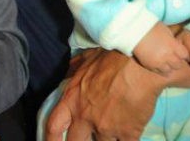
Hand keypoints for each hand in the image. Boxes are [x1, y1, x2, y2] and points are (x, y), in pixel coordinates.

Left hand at [45, 48, 165, 140]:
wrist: (139, 61)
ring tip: (112, 130)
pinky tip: (128, 135)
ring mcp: (105, 127)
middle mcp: (84, 116)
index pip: (53, 126)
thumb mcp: (87, 58)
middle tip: (88, 137)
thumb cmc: (113, 56)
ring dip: (105, 140)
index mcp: (72, 99)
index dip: (51, 139)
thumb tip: (69, 72)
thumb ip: (75, 69)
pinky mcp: (127, 133)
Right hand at [133, 22, 189, 74]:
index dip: (184, 55)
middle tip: (173, 58)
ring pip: (169, 71)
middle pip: (178, 65)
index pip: (185, 55)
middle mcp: (167, 55)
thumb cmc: (150, 27)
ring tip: (165, 62)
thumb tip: (178, 46)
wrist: (134, 30)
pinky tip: (157, 63)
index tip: (181, 54)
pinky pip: (158, 72)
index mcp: (173, 45)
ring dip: (169, 67)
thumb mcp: (166, 31)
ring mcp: (158, 62)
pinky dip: (159, 69)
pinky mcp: (150, 65)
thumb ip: (173, 41)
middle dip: (177, 62)